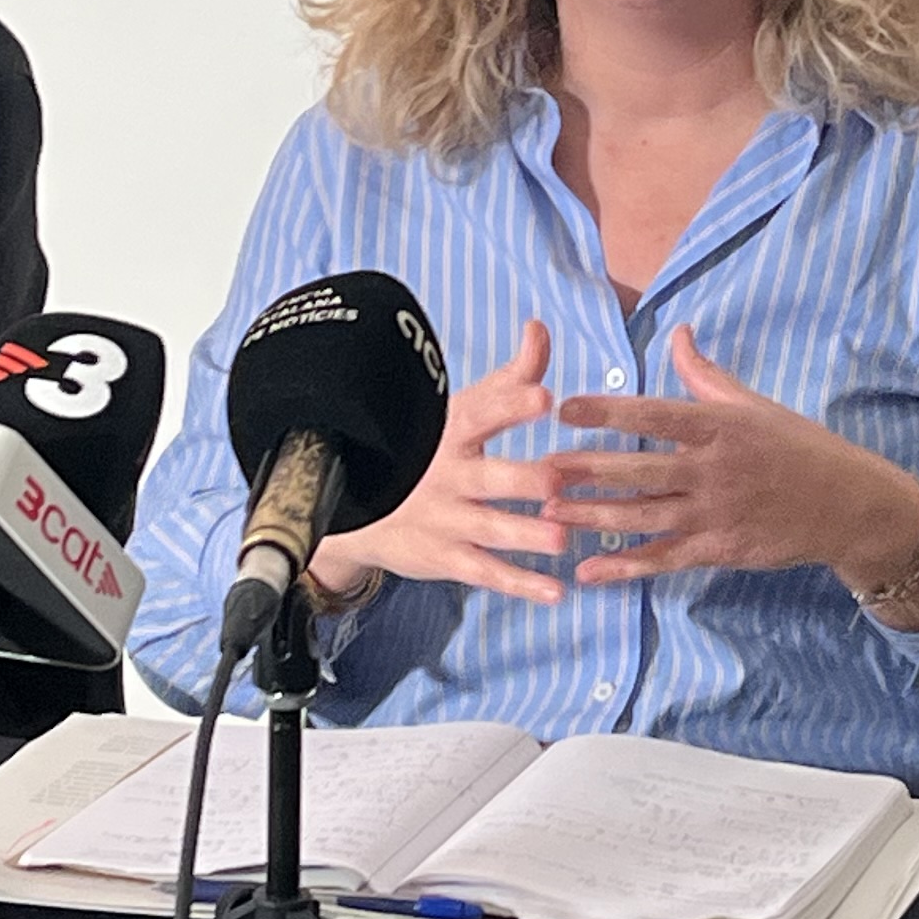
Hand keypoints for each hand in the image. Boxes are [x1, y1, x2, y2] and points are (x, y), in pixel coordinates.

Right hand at [309, 319, 567, 606]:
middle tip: (557, 480)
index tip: (543, 398)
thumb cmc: (428, 452)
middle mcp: (449, 476)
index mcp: (453, 432)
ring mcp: (446, 520)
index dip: (511, 404)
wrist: (356, 513)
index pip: (483, 413)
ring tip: (562, 539)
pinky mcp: (446, 558)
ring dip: (525, 534)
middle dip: (522, 479)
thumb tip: (539, 328)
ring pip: (489, 529)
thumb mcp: (460, 413)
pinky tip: (555, 591)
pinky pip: (486, 572)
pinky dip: (520, 584)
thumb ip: (509, 378)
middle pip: (488, 477)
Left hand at [539, 328, 918, 597]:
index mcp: (720, 427)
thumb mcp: (755, 405)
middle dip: (585, 471)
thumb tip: (677, 332)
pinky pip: (663, 560)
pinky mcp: (720, 550)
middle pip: (640, 470)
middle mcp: (715, 470)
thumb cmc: (799, 448)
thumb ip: (706, 374)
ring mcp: (716, 513)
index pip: (654, 415)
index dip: (606, 411)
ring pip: (644, 517)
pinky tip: (587, 570)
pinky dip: (624, 567)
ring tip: (548, 514)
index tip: (562, 406)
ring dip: (593, 517)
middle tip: (537, 469)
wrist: (848, 505)